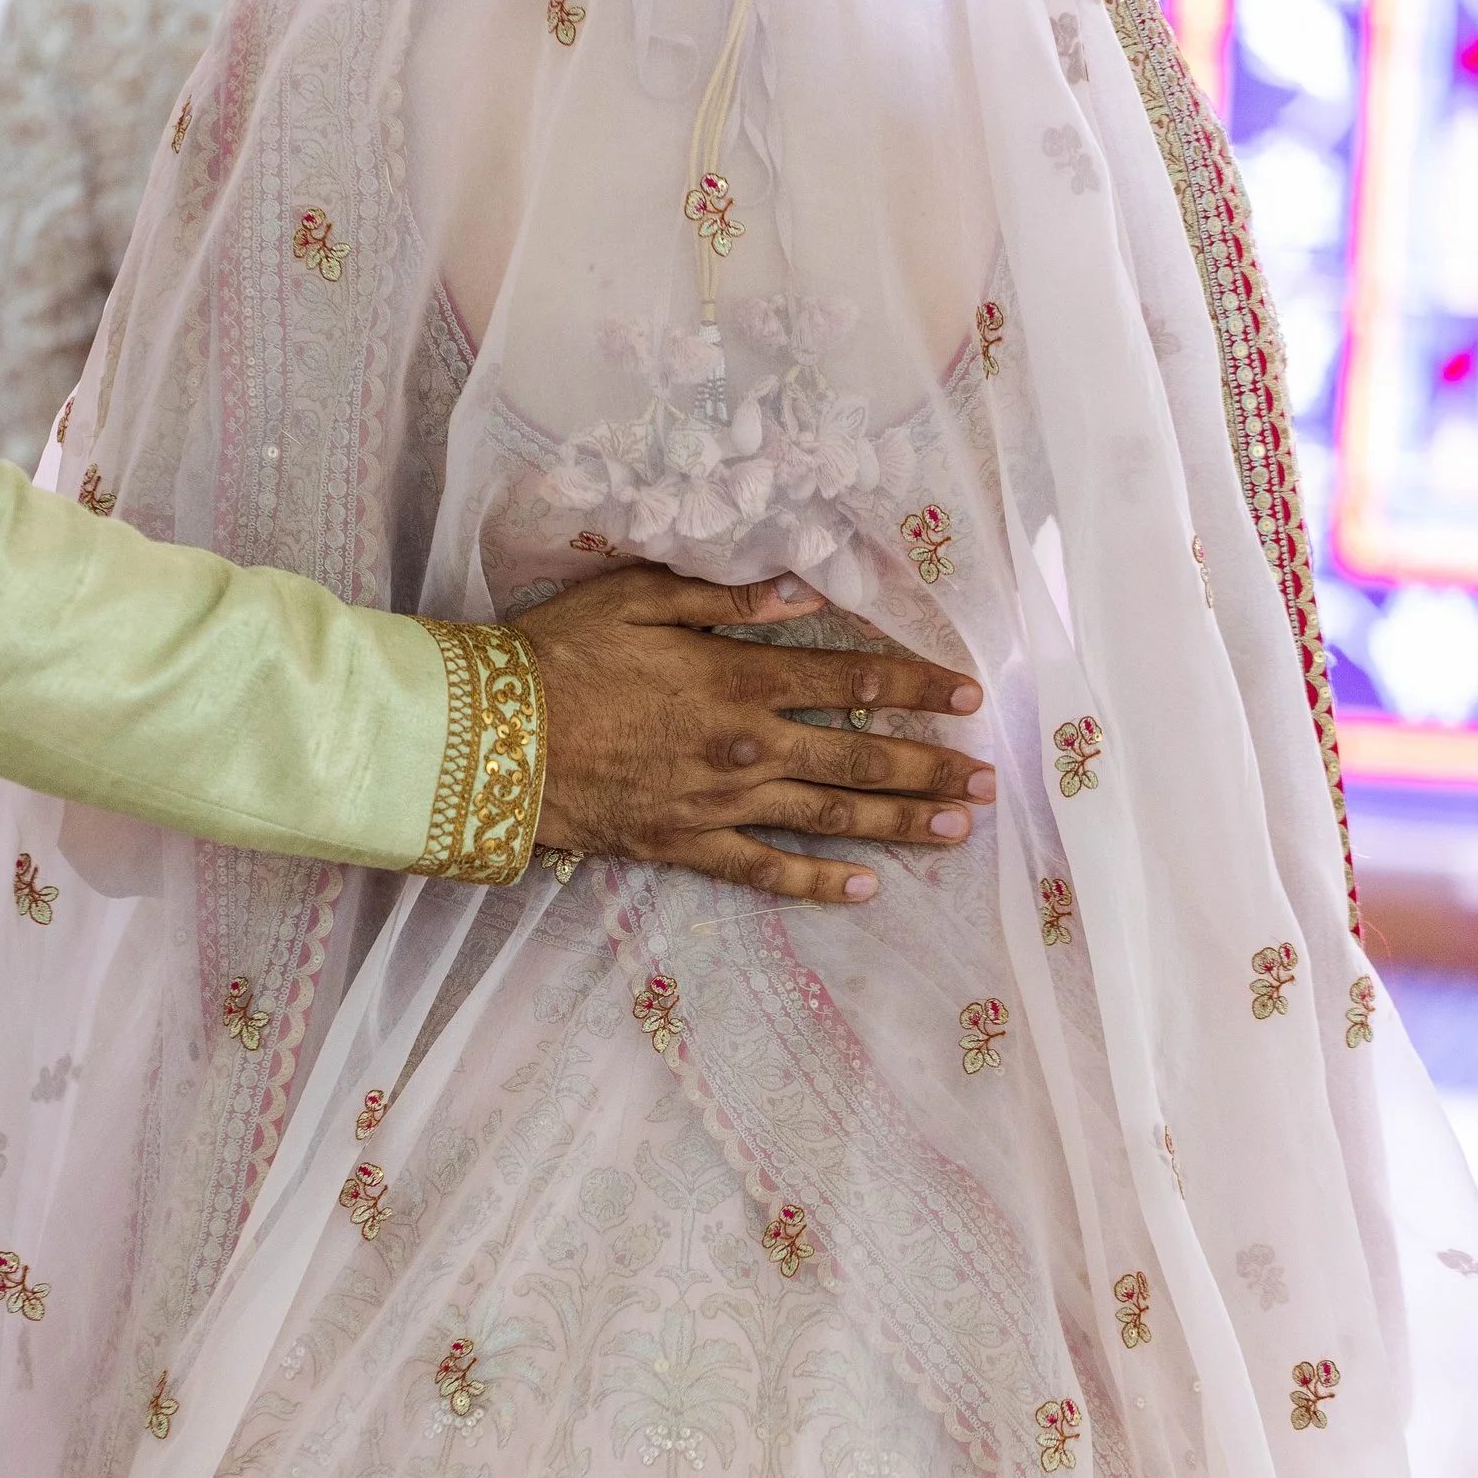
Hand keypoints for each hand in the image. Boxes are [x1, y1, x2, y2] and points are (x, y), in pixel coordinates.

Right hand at [515, 565, 994, 901]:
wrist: (489, 739)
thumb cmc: (557, 654)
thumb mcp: (637, 595)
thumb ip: (727, 593)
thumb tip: (805, 586)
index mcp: (738, 676)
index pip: (851, 676)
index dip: (915, 683)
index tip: (966, 693)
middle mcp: (746, 745)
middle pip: (859, 756)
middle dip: (930, 765)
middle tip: (988, 778)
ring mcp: (720, 803)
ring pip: (830, 816)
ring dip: (900, 823)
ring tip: (957, 829)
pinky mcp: (686, 846)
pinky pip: (764, 872)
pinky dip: (817, 883)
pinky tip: (865, 890)